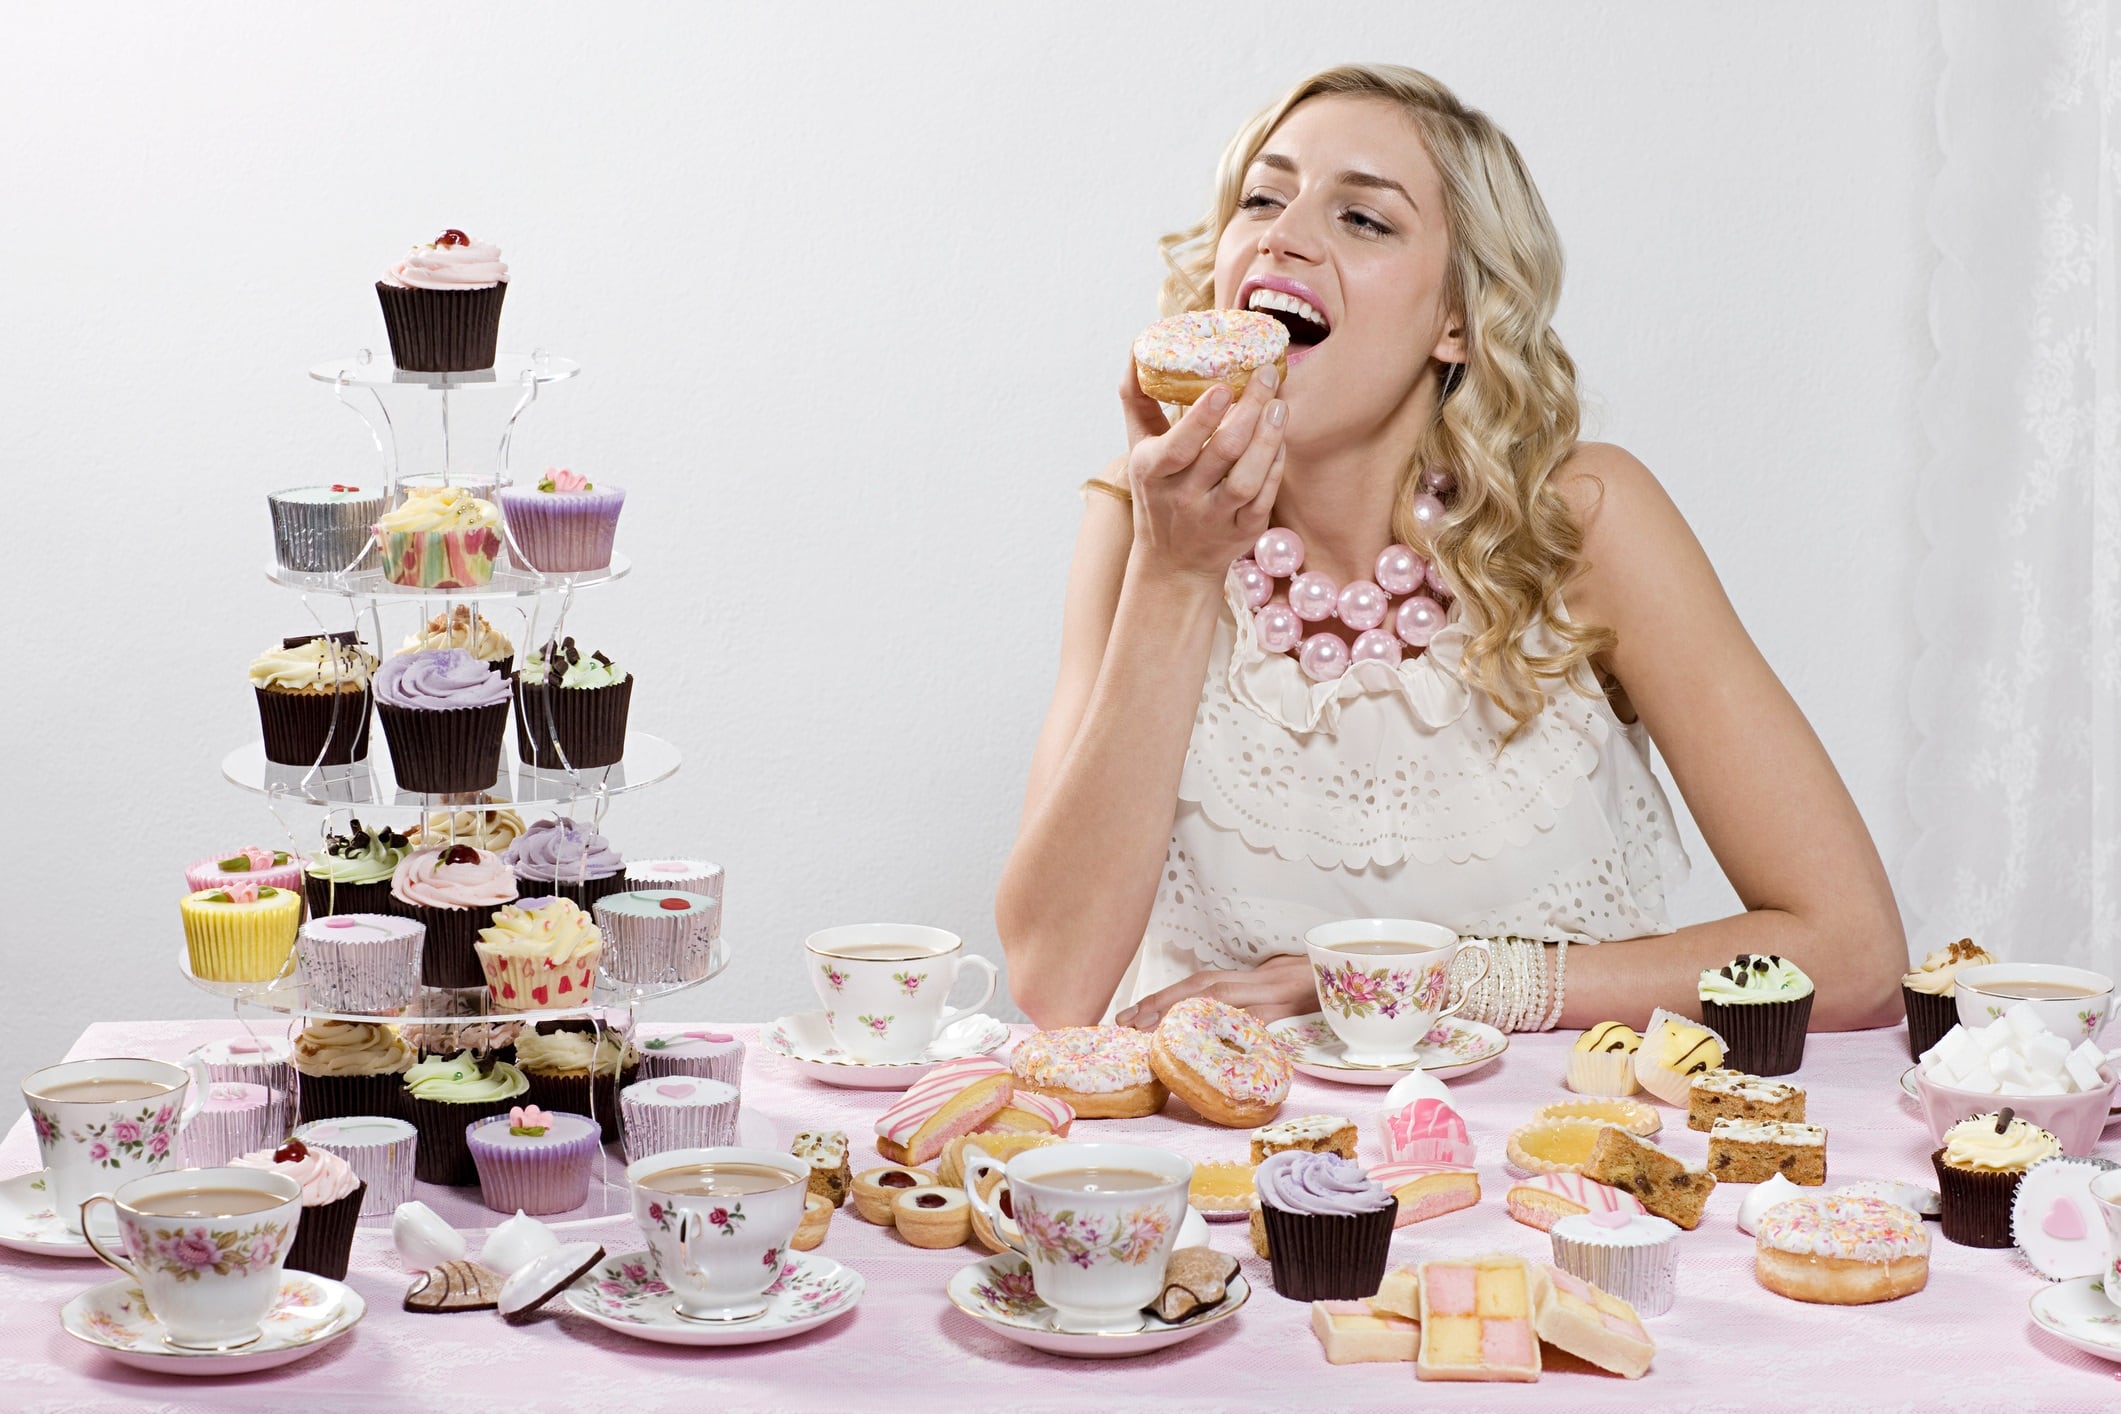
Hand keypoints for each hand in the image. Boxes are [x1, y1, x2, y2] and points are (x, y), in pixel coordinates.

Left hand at [1113, 954, 1315, 1028]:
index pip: (1198, 985)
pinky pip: (1257, 1018)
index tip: (1128, 1016)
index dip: (1161, 998)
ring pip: (1219, 996)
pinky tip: (1211, 1038)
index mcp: (1250, 979)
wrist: (1355, 972)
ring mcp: (1273, 991)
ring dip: (1183, 1011)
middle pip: (1199, 987)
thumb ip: (1252, 1006)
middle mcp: (1256, 981)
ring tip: (1152, 1030)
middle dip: (1159, 1004)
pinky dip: (1232, 1026)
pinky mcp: (1291, 1004)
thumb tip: (1223, 1026)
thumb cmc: (1318, 987)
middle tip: (1125, 1023)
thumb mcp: (1281, 992)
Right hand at [1118, 353, 1287, 584]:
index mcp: (1154, 472)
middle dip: (1250, 410)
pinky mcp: (1242, 531)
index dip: (1202, 418)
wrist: (1171, 561)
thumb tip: (1137, 347)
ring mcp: (1215, 517)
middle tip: (1269, 376)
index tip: (1225, 387)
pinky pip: (1265, 497)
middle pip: (1223, 452)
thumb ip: (1137, 398)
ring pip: (1248, 477)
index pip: (1179, 445)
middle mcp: (1184, 497)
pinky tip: (1281, 441)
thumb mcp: (1138, 447)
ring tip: (1280, 407)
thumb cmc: (1157, 490)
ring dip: (1268, 439)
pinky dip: (1275, 467)